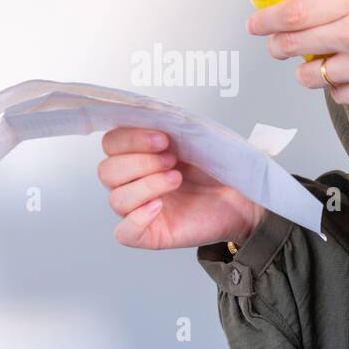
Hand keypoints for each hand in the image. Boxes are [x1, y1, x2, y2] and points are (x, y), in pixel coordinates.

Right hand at [97, 127, 264, 250]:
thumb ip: (174, 126)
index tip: (163, 138)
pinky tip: (159, 207)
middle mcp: (132, 181)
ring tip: (176, 179)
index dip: (131, 139)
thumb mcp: (196, 139)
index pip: (111, 143)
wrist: (242, 196)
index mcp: (137, 154)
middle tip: (172, 159)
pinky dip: (137, 219)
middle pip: (107, 171)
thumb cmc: (217, 168)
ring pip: (116, 199)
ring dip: (146, 185)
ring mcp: (138, 208)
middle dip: (140, 162)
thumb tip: (157, 114)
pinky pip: (124, 233)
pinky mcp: (150, 234)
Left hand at [246, 0, 348, 106]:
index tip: (255, 23)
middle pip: (294, 46)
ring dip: (308, 69)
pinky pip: (337, 95)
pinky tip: (348, 74)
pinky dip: (336, 86)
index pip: (294, 13)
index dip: (266, 20)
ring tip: (320, 60)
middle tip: (278, 44)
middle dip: (278, 45)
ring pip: (311, 76)